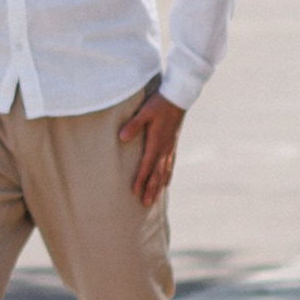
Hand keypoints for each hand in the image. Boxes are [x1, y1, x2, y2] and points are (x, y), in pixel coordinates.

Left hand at [117, 89, 185, 208]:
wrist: (178, 96)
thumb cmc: (159, 103)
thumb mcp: (144, 111)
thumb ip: (133, 124)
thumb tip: (121, 137)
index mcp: (156, 142)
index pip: (147, 165)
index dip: (141, 179)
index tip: (135, 192)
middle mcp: (164, 147)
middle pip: (157, 173)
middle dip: (151, 189)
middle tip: (145, 204)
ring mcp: (170, 146)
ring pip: (164, 171)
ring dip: (159, 186)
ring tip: (154, 199)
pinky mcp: (173, 143)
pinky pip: (171, 163)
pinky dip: (168, 175)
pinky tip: (167, 182)